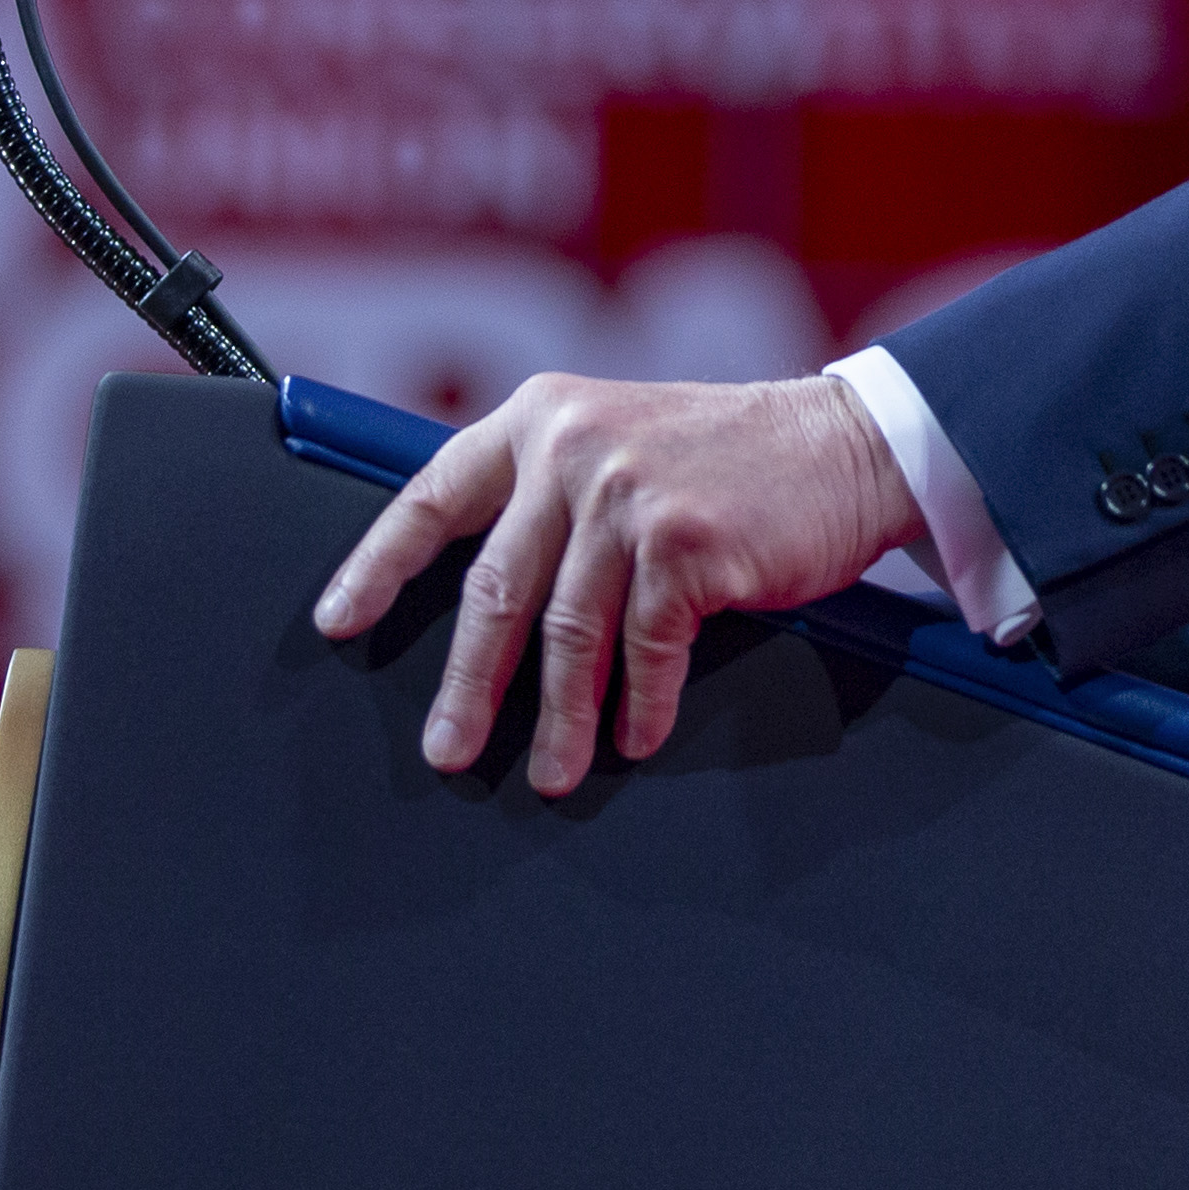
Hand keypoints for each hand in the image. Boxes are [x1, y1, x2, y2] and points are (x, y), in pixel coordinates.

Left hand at [314, 373, 921, 796]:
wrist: (847, 443)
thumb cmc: (735, 455)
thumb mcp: (622, 437)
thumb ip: (554, 487)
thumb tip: (491, 585)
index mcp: (541, 417)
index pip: (432, 493)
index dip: (378, 564)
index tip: (340, 621)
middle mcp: (572, 447)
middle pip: (493, 586)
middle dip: (466, 682)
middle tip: (445, 749)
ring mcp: (627, 493)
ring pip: (566, 632)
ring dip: (558, 718)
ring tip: (551, 772)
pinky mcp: (683, 542)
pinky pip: (644, 648)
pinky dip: (639, 704)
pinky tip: (635, 736)